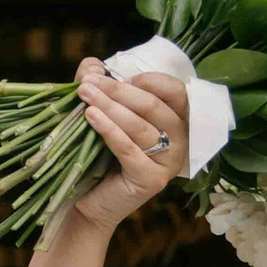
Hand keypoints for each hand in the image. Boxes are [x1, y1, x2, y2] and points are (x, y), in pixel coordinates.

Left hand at [69, 58, 191, 227]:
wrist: (89, 202)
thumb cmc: (100, 155)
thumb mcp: (104, 116)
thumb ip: (100, 89)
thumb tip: (92, 64)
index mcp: (179, 121)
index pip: (176, 91)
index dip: (146, 79)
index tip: (112, 75)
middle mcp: (182, 141)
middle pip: (154, 106)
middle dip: (118, 90)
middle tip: (88, 83)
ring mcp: (170, 162)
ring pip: (141, 126)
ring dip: (110, 106)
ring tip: (84, 95)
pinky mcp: (152, 180)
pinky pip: (129, 148)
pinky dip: (108, 129)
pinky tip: (90, 116)